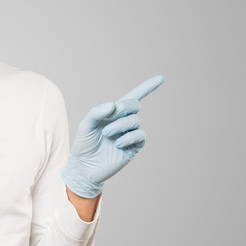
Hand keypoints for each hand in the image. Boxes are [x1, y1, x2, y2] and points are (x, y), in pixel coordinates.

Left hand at [62, 74, 164, 197]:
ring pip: (135, 120)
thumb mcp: (85, 125)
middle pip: (134, 105)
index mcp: (113, 113)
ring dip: (120, 125)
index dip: (147, 87)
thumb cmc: (84, 145)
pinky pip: (140, 136)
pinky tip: (118, 143)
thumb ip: (96, 112)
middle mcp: (123, 122)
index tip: (161, 78)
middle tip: (111, 116)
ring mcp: (129, 135)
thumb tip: (114, 105)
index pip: (133, 97)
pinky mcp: (133, 148)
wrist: (84, 167)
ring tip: (108, 134)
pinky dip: (129, 137)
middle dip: (125, 107)